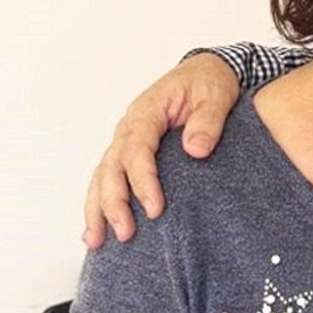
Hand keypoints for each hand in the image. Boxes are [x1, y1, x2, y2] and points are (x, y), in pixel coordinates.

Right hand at [82, 53, 240, 248]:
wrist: (205, 71)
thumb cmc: (209, 82)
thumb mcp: (216, 95)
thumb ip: (207, 121)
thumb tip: (195, 149)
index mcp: (147, 111)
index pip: (137, 147)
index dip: (142, 179)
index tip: (154, 207)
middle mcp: (129, 127)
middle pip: (112, 166)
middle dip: (115, 202)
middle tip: (126, 233)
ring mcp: (126, 141)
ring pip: (102, 175)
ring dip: (97, 209)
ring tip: (97, 241)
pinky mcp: (129, 153)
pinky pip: (108, 178)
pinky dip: (99, 203)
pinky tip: (96, 230)